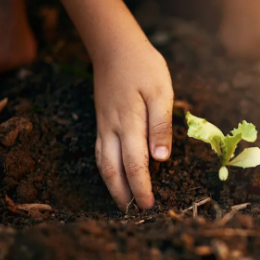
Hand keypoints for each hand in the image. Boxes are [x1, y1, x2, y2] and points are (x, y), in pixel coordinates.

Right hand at [93, 43, 173, 209]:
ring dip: (112, 186)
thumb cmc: (143, 67)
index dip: (142, 188)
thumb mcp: (160, 92)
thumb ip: (160, 126)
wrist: (115, 46)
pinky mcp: (101, 121)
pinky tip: (111, 176)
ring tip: (123, 202)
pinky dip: (105, 169)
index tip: (150, 206)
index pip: (135, 165)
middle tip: (135, 213)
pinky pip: (99, 152)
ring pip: (102, 163)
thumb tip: (161, 160)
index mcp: (130, 124)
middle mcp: (112, 129)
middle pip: (113, 170)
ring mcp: (103, 125)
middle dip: (124, 194)